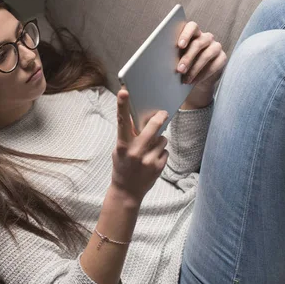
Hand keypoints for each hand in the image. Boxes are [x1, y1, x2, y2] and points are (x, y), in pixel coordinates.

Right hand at [111, 87, 168, 202]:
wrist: (127, 192)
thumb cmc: (122, 167)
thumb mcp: (119, 151)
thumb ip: (126, 136)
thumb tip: (133, 118)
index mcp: (122, 145)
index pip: (121, 121)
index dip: (122, 105)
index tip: (124, 91)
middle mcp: (135, 151)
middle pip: (153, 128)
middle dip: (159, 119)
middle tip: (163, 113)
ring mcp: (148, 160)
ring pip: (162, 140)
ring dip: (159, 141)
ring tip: (150, 150)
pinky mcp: (158, 166)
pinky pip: (165, 152)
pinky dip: (161, 154)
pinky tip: (153, 160)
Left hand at [177, 21, 227, 93]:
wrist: (196, 77)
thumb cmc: (182, 64)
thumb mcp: (176, 58)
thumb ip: (171, 54)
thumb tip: (161, 58)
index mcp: (193, 33)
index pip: (192, 26)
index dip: (186, 34)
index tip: (179, 46)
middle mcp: (206, 37)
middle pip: (198, 43)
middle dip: (188, 58)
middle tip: (179, 70)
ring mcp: (216, 46)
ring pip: (206, 55)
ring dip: (195, 69)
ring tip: (185, 80)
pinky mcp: (222, 57)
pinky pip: (214, 65)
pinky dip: (203, 75)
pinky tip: (194, 81)